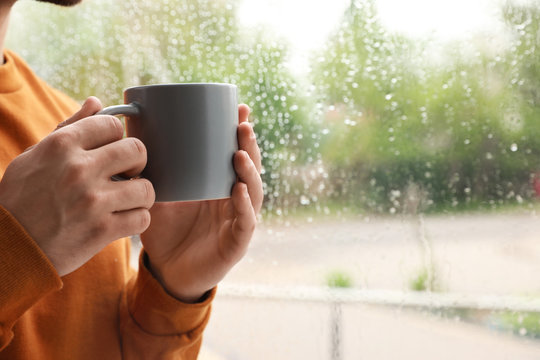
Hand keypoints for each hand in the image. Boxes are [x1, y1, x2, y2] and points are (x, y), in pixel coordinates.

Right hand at [0, 97, 154, 275]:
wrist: (8, 246)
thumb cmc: (21, 198)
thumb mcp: (36, 156)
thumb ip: (69, 128)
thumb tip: (96, 102)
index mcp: (61, 145)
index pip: (113, 125)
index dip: (116, 138)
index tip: (111, 152)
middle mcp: (78, 169)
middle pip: (138, 150)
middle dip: (137, 162)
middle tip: (127, 175)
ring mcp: (92, 201)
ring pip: (146, 188)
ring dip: (140, 195)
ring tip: (126, 200)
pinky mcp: (101, 230)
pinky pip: (142, 218)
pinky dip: (137, 220)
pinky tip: (123, 219)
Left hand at [141, 104, 262, 302]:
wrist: (167, 272)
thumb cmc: (165, 231)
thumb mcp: (158, 195)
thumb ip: (149, 172)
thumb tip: (127, 138)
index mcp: (219, 185)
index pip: (235, 153)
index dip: (240, 133)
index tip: (239, 108)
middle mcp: (233, 199)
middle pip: (250, 168)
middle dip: (249, 145)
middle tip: (242, 124)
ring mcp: (237, 220)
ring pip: (253, 192)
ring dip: (250, 171)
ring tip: (239, 153)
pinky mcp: (236, 243)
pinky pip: (245, 223)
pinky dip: (244, 207)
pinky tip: (238, 191)